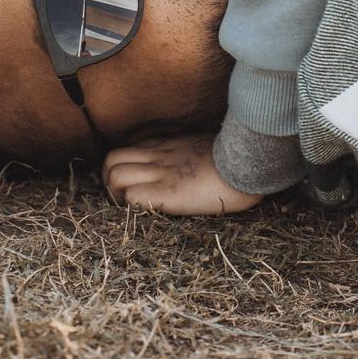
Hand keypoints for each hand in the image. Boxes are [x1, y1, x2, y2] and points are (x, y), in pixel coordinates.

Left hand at [102, 133, 262, 215]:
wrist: (248, 162)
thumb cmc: (238, 157)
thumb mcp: (212, 144)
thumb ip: (196, 150)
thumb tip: (202, 160)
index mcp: (171, 145)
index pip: (132, 148)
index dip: (126, 166)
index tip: (135, 181)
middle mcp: (160, 156)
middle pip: (112, 159)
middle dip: (109, 180)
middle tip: (123, 197)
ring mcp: (160, 173)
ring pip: (114, 175)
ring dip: (115, 194)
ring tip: (129, 208)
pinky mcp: (165, 193)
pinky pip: (131, 197)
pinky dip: (129, 206)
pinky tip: (143, 214)